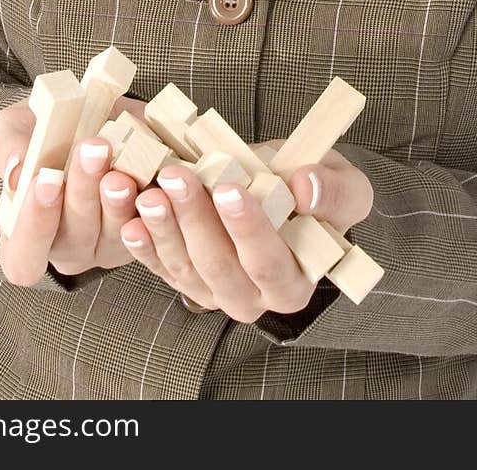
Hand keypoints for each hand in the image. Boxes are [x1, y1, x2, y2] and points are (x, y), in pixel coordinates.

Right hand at [0, 95, 147, 285]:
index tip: (46, 180)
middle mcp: (67, 248)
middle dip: (83, 194)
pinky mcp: (146, 230)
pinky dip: (154, 201)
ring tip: (121, 165)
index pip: (23, 259)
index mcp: (27, 236)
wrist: (93, 112)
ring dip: (118, 200)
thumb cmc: (43, 130)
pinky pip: (153, 226)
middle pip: (73, 242)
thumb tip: (17, 173)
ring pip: (115, 235)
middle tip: (92, 150)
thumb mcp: (14, 128)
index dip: (34, 227)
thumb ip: (9, 148)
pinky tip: (155, 173)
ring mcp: (109, 244)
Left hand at [119, 141, 373, 320]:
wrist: (288, 194)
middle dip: (195, 218)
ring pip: (185, 267)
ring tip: (151, 191)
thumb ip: (332, 191)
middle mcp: (253, 299)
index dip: (247, 227)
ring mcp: (214, 292)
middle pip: (219, 265)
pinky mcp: (185, 278)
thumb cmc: (316, 194)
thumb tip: (305, 189)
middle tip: (177, 177)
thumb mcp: (344, 185)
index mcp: (295, 283)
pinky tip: (131, 218)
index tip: (228, 187)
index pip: (269, 261)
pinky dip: (143, 243)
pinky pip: (160, 266)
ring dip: (163, 228)